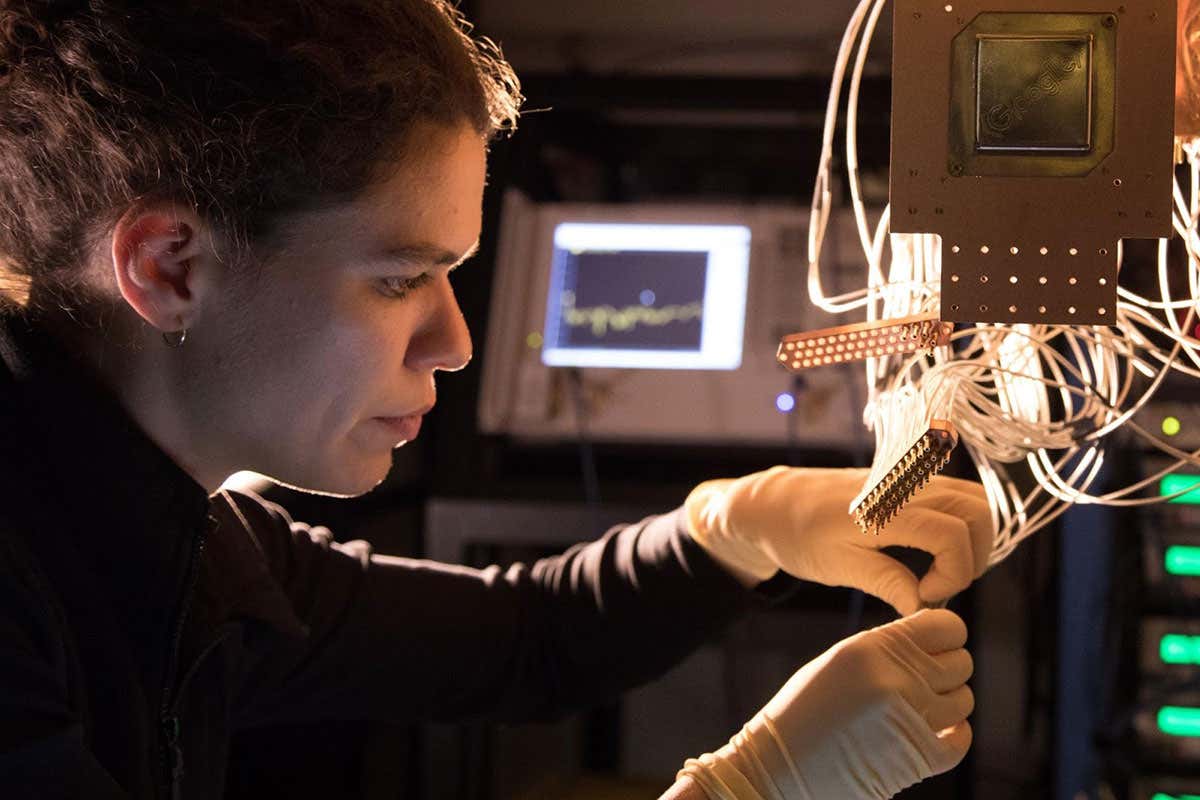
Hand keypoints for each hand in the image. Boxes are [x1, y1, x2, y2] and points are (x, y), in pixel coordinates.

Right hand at [679, 609, 973, 799]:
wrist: (781, 767)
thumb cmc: (806, 711)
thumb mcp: (841, 659)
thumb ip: (888, 646)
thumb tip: (934, 641)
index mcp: (872, 648)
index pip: (947, 627)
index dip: (947, 636)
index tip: (936, 647)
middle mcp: (894, 679)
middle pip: (961, 663)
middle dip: (948, 671)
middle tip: (923, 683)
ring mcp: (909, 719)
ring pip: (964, 700)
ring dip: (947, 704)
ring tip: (917, 710)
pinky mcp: (919, 758)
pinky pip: (962, 738)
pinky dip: (952, 735)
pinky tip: (930, 732)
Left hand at [686, 466, 991, 615]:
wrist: (775, 504)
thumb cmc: (799, 535)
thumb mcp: (838, 566)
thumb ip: (886, 583)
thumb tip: (926, 609)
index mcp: (884, 508)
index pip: (952, 536)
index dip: (953, 574)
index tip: (925, 595)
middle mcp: (905, 484)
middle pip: (978, 513)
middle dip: (973, 557)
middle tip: (940, 585)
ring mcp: (911, 477)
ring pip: (975, 500)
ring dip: (974, 540)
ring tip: (940, 571)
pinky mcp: (911, 479)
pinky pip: (959, 494)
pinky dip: (964, 524)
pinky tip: (936, 552)